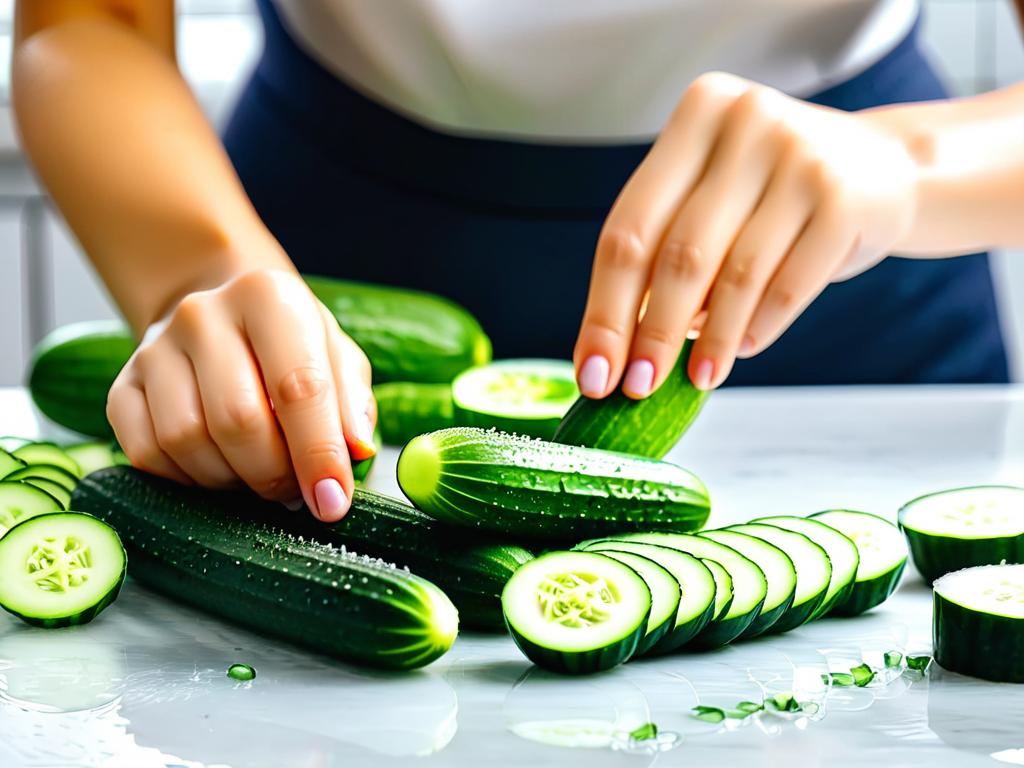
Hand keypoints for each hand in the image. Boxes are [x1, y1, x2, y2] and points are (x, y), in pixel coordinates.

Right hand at [107, 269, 375, 520]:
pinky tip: (218, 470)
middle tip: (296, 491)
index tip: (333, 502)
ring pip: (187, 441)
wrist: (223, 316)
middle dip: (275, 473)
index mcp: (267, 297)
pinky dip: (188, 480)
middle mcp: (203, 315)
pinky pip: (147, 454)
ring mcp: (153, 349)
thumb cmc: (291, 345)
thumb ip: (351, 403)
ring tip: (259, 475)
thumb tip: (356, 451)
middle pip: (238, 420)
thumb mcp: (336, 357)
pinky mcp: (121, 386)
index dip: (319, 454)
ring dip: (232, 480)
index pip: (298, 387)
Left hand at [574, 72, 918, 395]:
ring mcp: (801, 155)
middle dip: (651, 334)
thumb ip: (665, 253)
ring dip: (709, 341)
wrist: (887, 168)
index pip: (629, 228)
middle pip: (678, 254)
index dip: (604, 308)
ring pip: (735, 275)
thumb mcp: (714, 196)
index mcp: (697, 114)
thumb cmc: (773, 193)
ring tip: (697, 380)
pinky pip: (788, 285)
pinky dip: (759, 328)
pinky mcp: (845, 198)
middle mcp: (746, 121)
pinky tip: (741, 349)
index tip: (591, 371)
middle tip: (637, 387)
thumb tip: (617, 351)